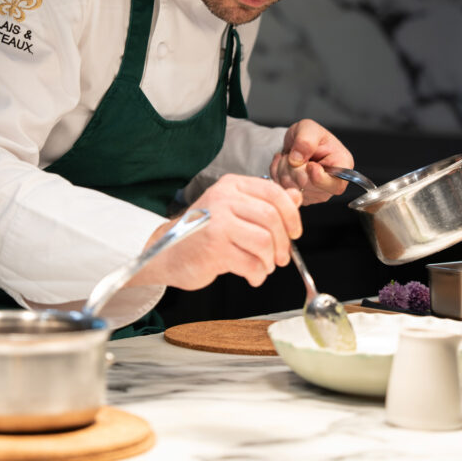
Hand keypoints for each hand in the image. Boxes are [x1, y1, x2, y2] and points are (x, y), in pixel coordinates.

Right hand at [129, 174, 302, 289]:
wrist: (166, 252)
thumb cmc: (203, 232)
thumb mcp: (234, 210)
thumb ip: (265, 203)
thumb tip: (295, 197)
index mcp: (231, 185)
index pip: (273, 192)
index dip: (291, 214)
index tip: (295, 232)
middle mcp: (223, 199)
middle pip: (271, 218)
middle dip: (283, 243)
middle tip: (282, 257)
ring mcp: (217, 222)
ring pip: (264, 241)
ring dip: (270, 260)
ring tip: (263, 266)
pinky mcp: (213, 248)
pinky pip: (251, 263)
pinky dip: (258, 274)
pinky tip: (251, 275)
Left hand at [268, 119, 353, 204]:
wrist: (296, 143)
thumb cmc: (309, 136)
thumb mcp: (308, 128)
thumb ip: (305, 141)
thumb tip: (297, 159)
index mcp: (342, 165)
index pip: (336, 185)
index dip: (319, 178)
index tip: (310, 165)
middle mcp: (332, 183)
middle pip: (308, 186)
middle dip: (294, 168)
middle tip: (293, 155)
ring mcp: (317, 193)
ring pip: (292, 188)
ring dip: (284, 170)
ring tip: (289, 158)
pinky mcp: (302, 197)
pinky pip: (283, 190)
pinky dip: (278, 175)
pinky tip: (285, 166)